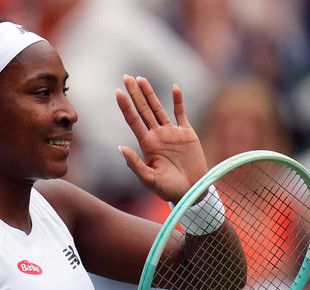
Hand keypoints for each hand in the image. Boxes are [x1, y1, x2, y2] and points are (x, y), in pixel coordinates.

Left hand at [116, 75, 207, 202]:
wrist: (192, 191)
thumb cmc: (168, 189)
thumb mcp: (148, 179)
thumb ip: (135, 164)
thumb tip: (120, 147)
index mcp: (147, 144)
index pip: (133, 120)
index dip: (125, 106)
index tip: (118, 92)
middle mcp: (157, 135)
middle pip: (143, 109)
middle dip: (134, 93)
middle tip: (126, 77)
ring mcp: (171, 133)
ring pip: (158, 108)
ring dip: (150, 93)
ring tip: (141, 79)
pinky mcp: (187, 134)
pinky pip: (181, 113)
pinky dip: (178, 101)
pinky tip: (175, 88)